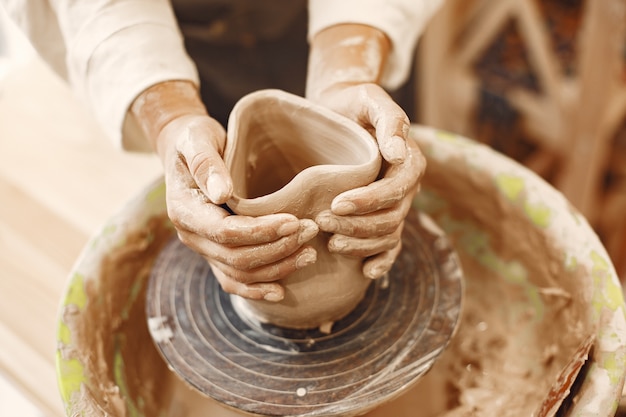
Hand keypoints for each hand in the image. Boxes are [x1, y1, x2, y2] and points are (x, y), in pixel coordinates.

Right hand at [131, 82, 317, 300]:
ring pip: (239, 273)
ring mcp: (204, 248)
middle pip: (236, 257)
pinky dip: (257, 288)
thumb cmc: (196, 139)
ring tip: (310, 252)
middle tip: (311, 229)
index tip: (293, 221)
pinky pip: (234, 281)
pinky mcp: (216, 254)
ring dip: (276, 267)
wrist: (187, 150)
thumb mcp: (196, 139)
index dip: (261, 232)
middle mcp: (192, 235)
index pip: (226, 232)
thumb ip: (206, 163)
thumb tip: (222, 193)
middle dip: (277, 248)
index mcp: (185, 210)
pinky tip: (282, 290)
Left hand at [307, 25, 425, 278]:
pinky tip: (367, 272)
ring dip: (362, 243)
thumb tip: (397, 153)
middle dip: (358, 225)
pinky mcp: (379, 215)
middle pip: (391, 217)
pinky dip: (381, 260)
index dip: (369, 201)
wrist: (341, 110)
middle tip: (323, 223)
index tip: (336, 203)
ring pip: (387, 235)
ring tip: (331, 242)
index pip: (395, 190)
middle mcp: (406, 187)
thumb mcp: (370, 100)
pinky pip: (389, 244)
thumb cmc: (354, 103)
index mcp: (409, 161)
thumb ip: (390, 122)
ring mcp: (395, 204)